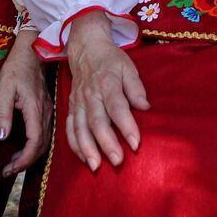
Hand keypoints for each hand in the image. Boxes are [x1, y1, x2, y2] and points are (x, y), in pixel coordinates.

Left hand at [0, 30, 51, 176]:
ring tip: (12, 163)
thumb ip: (4, 113)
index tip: (9, 169)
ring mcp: (48, 112)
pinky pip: (44, 133)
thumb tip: (2, 138)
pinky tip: (21, 147)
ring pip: (44, 141)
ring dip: (30, 155)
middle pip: (42, 146)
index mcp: (35, 110)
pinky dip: (34, 146)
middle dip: (26, 162)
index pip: (35, 142)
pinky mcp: (46, 110)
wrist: (32, 52)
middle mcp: (45, 113)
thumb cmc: (16, 68)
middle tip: (8, 171)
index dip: (23, 160)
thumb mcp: (4, 88)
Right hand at [65, 11, 148, 170]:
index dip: (126, 126)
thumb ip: (136, 88)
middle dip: (106, 143)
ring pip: (80, 128)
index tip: (136, 143)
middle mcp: (91, 94)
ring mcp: (78, 102)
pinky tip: (84, 158)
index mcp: (108, 83)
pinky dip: (75, 145)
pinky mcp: (71, 107)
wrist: (86, 49)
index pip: (118, 107)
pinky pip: (70, 128)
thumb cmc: (111, 60)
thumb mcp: (128, 68)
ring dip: (87, 148)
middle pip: (97, 121)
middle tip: (117, 161)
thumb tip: (146, 107)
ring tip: (96, 166)